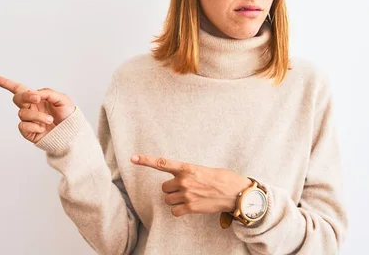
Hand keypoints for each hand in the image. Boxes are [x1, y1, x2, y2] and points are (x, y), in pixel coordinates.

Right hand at [0, 74, 75, 142]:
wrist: (72, 132)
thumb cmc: (68, 115)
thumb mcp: (62, 99)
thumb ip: (47, 93)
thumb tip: (34, 93)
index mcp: (36, 98)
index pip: (18, 89)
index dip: (5, 83)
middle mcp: (30, 107)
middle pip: (17, 98)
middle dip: (26, 97)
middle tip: (37, 99)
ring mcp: (28, 120)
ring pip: (22, 113)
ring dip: (37, 116)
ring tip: (50, 120)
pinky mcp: (28, 132)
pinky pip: (23, 126)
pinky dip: (34, 126)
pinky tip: (43, 128)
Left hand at [131, 155, 251, 216]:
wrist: (236, 193)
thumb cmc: (222, 178)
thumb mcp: (203, 169)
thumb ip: (188, 172)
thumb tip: (179, 177)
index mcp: (187, 168)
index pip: (162, 163)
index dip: (146, 161)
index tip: (133, 158)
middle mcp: (184, 180)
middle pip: (164, 187)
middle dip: (172, 188)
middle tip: (186, 188)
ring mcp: (187, 195)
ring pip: (168, 199)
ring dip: (175, 199)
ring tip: (190, 197)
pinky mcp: (191, 207)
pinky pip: (174, 211)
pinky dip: (179, 210)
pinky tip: (189, 206)